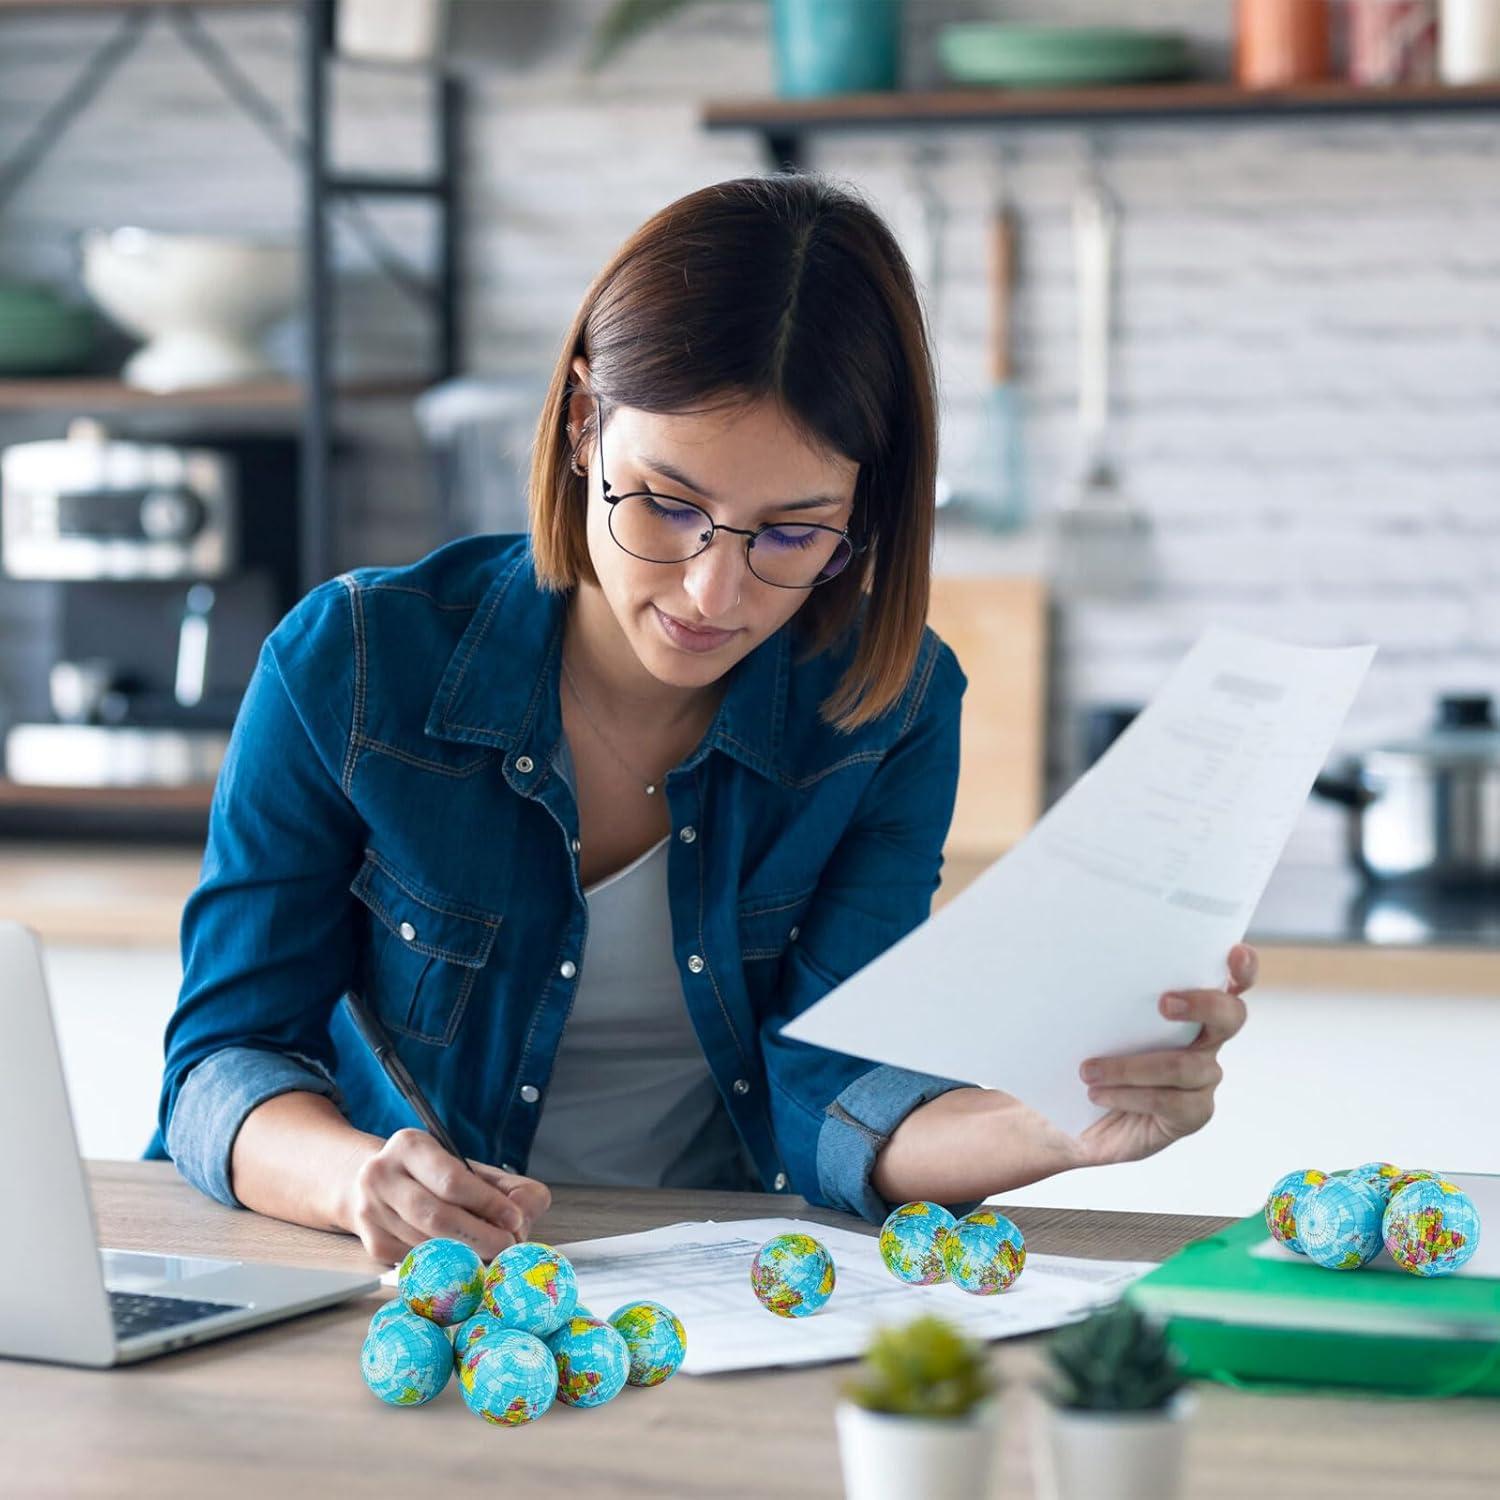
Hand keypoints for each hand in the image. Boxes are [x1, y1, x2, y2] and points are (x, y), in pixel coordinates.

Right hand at [341, 1128, 551, 1262]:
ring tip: (490, 1252)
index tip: (514, 1219)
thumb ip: (507, 1187)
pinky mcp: (372, 1244)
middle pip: (436, 1217)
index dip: (487, 1203)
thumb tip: (522, 1216)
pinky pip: (416, 1262)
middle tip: (507, 1246)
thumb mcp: (470, 1168)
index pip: (452, 1180)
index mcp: (410, 1146)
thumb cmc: (434, 1176)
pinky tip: (459, 1256)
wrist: (377, 1183)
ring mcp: (370, 1212)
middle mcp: (381, 1176)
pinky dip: (444, 1263)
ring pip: (427, 1244)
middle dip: (480, 1236)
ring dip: (465, 1254)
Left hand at [1072, 943, 1257, 1168]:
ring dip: (1130, 1066)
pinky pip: (1168, 1101)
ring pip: (1184, 1066)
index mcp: (1188, 1009)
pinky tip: (1097, 1094)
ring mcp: (1203, 1079)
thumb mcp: (1089, 1026)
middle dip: (1204, 1005)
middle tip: (1164, 1003)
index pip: (1227, 983)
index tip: (1235, 953)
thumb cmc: (1087, 1061)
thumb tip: (1074, 965)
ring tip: (1088, 1070)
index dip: (1241, 969)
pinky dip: (1128, 1095)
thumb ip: (1099, 999)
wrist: (1077, 1121)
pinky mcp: (1192, 1114)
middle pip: (1229, 1017)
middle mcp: (1205, 1041)